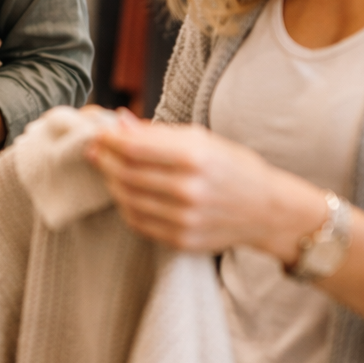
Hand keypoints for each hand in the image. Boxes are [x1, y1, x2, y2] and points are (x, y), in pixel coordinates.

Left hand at [85, 114, 325, 257]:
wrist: (267, 210)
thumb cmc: (232, 166)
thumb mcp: (201, 138)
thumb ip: (158, 133)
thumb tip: (119, 121)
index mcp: (194, 157)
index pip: (133, 148)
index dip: (109, 140)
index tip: (99, 133)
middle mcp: (188, 190)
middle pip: (125, 174)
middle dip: (104, 160)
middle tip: (96, 151)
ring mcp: (184, 220)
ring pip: (127, 200)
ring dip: (111, 182)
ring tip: (109, 170)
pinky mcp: (182, 241)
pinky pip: (139, 223)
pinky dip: (126, 205)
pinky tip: (126, 192)